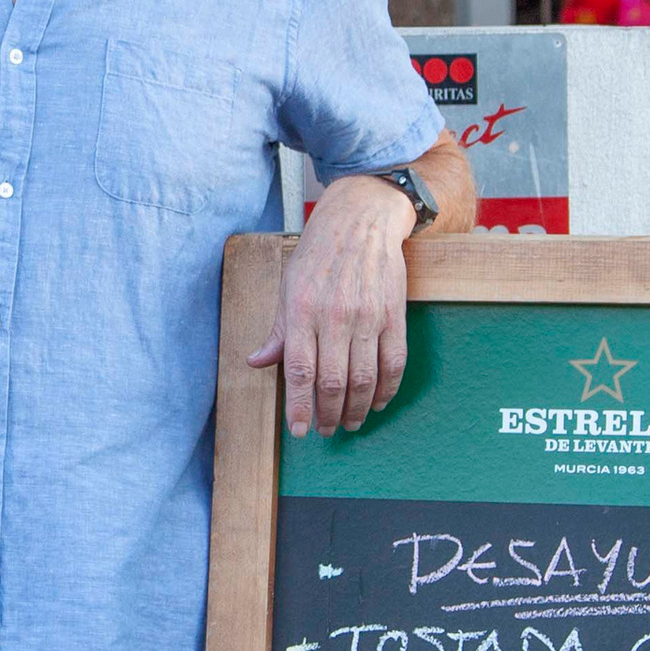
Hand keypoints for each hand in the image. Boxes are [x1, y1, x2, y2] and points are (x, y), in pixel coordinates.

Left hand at [250, 175, 415, 436]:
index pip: (299, 370)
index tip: (300, 430)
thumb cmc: (319, 254)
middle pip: (333, 381)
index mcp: (302, 310)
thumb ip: (277, 330)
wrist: (362, 220)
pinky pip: (394, 363)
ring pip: (364, 378)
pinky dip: (386, 390)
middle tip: (327, 430)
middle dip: (329, 414)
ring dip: (357, 409)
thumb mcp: (288, 286)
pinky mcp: (394, 315)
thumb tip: (255, 362)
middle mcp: (335, 316)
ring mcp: (368, 316)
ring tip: (350, 423)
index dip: (299, 406)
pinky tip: (377, 402)